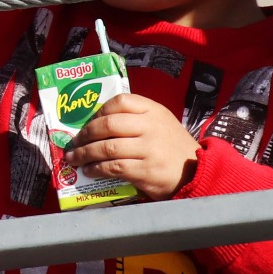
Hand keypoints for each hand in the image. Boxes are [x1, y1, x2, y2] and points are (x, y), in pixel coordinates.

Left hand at [64, 93, 200, 200]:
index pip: (120, 101)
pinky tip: (90, 171)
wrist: (199, 172)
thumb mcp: (160, 123)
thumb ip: (135, 118)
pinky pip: (114, 167)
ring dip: (85, 154)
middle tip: (73, 143)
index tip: (87, 122)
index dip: (98, 111)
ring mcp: (149, 149)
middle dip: (85, 134)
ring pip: (107, 147)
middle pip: (108, 124)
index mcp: (153, 111)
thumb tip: (95, 124)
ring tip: (74, 159)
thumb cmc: (172, 147)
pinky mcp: (147, 170)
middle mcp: (150, 126)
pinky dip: (97, 169)